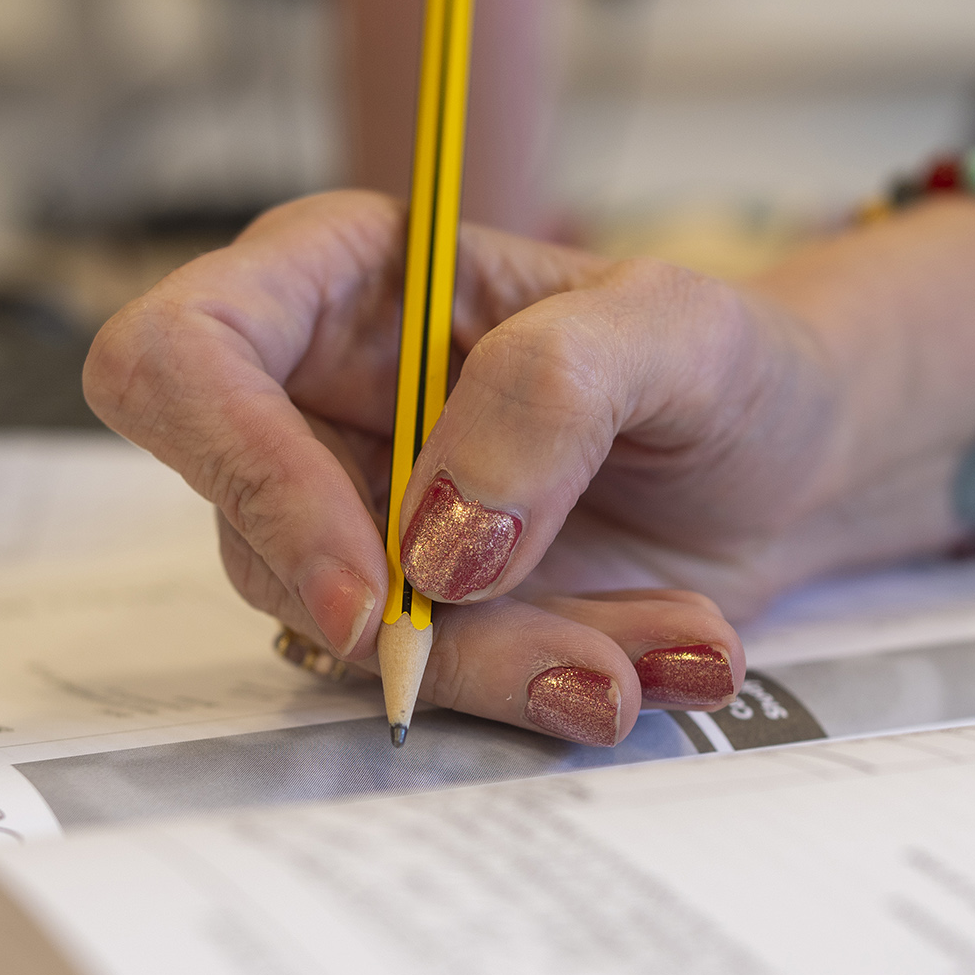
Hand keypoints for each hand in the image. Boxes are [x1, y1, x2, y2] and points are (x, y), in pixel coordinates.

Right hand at [84, 154, 974, 744]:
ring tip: (672, 638)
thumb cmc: (726, 362)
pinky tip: (665, 654)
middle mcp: (318, 410)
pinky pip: (435, 688)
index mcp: (338, 285)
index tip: (373, 584)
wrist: (793, 467)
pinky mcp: (417, 622)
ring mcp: (359, 527)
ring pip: (347, 640)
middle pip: (251, 536)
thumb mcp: (676, 332)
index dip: (243, 475)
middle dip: (415, 622)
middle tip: (580, 654)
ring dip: (518, 665)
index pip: (181, 360)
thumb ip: (552, 392)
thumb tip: (434, 542)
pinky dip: (556, 689)